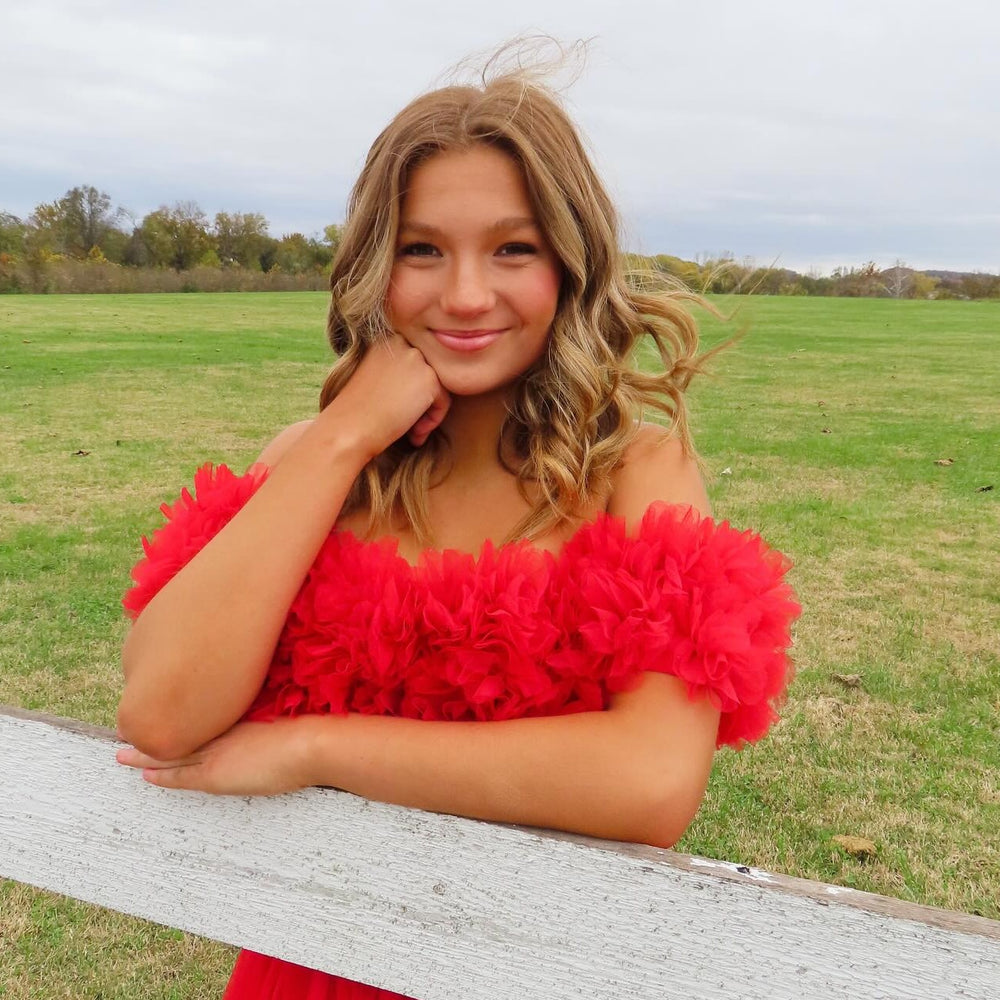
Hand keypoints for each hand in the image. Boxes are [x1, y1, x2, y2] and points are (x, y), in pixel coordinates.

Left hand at [115, 718, 317, 795]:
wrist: (310, 742)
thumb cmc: (309, 726)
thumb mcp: (288, 712)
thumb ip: (273, 711)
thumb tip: (273, 710)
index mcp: (238, 713)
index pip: (201, 713)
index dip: (179, 712)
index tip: (164, 705)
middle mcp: (222, 728)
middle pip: (181, 728)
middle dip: (156, 727)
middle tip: (130, 721)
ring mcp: (217, 750)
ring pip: (173, 750)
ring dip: (146, 749)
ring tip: (122, 748)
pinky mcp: (215, 775)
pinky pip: (179, 775)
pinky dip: (160, 773)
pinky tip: (142, 772)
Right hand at [324, 333, 450, 456]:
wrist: (349, 428)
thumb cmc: (357, 412)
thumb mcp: (375, 380)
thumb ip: (399, 373)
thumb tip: (424, 383)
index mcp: (384, 339)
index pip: (412, 365)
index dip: (408, 392)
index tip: (395, 410)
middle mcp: (401, 342)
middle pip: (427, 374)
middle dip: (420, 402)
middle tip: (406, 425)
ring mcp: (415, 357)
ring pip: (438, 388)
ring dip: (427, 413)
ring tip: (411, 432)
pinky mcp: (429, 377)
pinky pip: (444, 402)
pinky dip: (433, 420)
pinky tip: (414, 433)